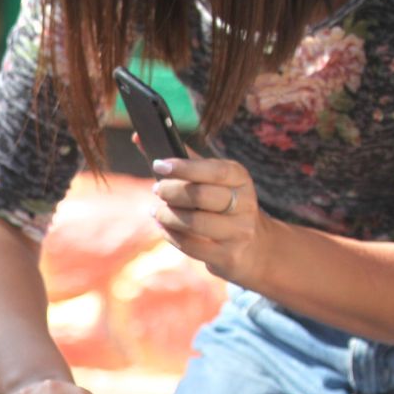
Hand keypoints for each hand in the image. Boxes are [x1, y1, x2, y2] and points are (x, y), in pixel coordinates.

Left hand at [151, 155, 271, 286]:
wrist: (254, 246)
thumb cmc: (223, 205)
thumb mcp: (213, 180)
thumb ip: (182, 160)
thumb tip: (139, 138)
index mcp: (239, 178)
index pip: (213, 169)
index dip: (183, 167)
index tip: (158, 165)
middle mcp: (244, 202)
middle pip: (200, 196)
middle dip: (171, 192)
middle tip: (157, 190)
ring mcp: (238, 231)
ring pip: (194, 223)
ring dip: (168, 216)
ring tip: (156, 212)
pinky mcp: (228, 255)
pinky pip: (192, 246)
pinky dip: (171, 236)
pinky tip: (163, 228)